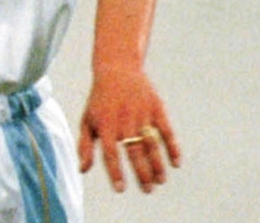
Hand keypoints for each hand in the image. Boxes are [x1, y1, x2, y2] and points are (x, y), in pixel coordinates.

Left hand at [77, 68, 180, 192]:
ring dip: (158, 165)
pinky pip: (167, 131)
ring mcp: (142, 114)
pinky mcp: (156, 108)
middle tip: (147, 191)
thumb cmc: (99, 100)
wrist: (117, 69)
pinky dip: (173, 147)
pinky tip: (176, 163)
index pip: (111, 154)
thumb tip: (83, 170)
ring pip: (152, 144)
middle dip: (142, 174)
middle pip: (134, 152)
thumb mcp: (87, 120)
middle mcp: (124, 121)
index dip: (116, 172)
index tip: (121, 189)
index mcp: (105, 125)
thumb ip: (85, 146)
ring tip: (160, 182)